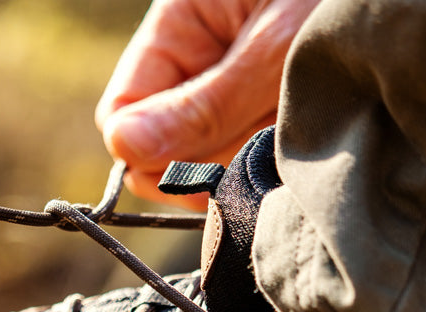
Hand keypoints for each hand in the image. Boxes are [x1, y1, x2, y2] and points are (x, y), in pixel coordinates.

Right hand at [96, 0, 320, 202]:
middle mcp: (200, 61)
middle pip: (166, 145)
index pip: (124, 112)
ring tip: (295, 122)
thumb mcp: (274, 43)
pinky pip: (245, 158)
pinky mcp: (263, 111)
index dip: (145, 153)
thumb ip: (202, 105)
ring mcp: (230, 89)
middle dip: (209, 157)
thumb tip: (127, 150)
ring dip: (247, 158)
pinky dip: (271, 158)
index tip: (185, 174)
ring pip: (207, 159)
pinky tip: (302, 133)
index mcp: (182, 24)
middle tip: (264, 136)